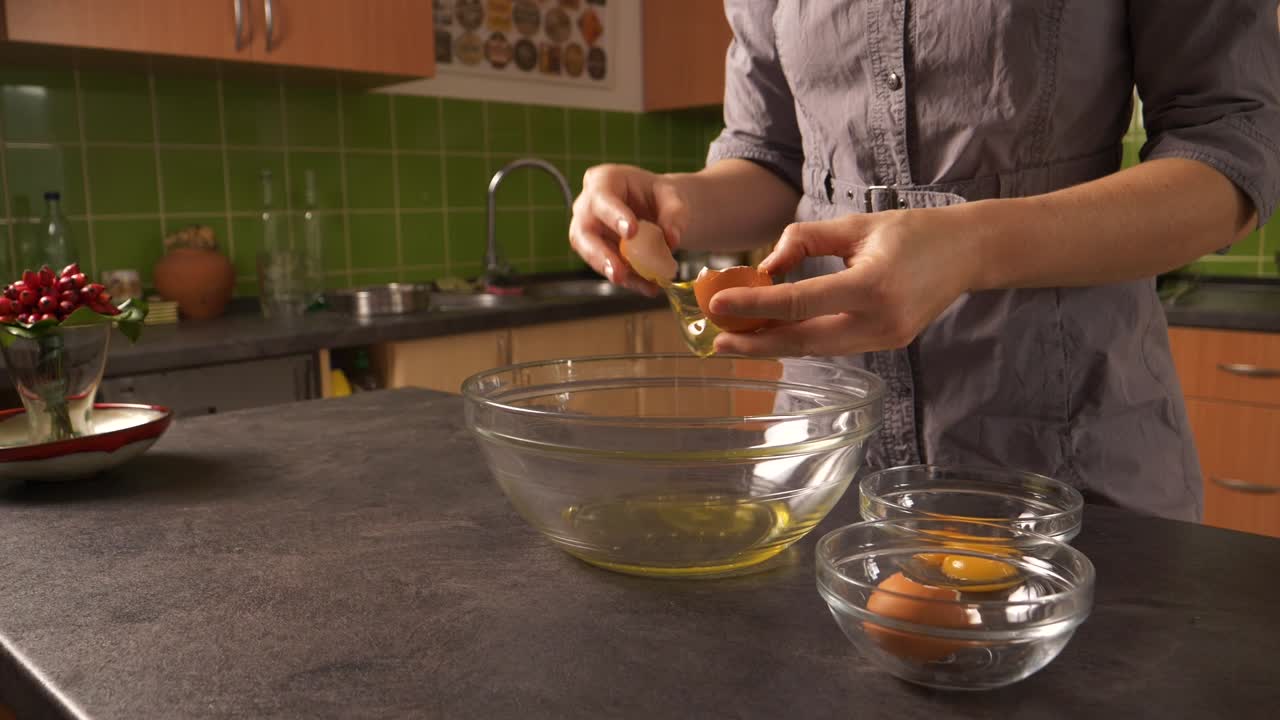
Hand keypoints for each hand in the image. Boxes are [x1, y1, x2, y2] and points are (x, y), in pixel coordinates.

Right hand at [569, 164, 688, 295]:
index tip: (631, 232)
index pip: (602, 197)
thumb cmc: (659, 196)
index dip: (614, 215)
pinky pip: (608, 268)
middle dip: (600, 254)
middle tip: (619, 272)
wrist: (658, 210)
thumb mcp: (673, 197)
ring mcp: (589, 231)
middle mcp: (588, 206)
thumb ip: (675, 214)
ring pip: (590, 254)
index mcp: (603, 181)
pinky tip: (648, 286)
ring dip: (612, 272)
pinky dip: (629, 280)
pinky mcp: (597, 253)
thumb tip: (672, 240)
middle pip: (583, 231)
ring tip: (636, 284)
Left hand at [709, 208, 982, 356]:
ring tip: (738, 339)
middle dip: (757, 343)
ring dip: (775, 345)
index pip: (799, 302)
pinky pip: (834, 346)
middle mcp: (880, 321)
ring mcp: (886, 339)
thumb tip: (764, 268)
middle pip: (804, 341)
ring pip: (818, 349)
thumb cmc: (911, 231)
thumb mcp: (855, 225)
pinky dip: (802, 341)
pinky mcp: (888, 344)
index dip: (755, 305)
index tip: (719, 304)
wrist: (967, 252)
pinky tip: (775, 335)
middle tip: (717, 340)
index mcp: (872, 286)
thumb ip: (805, 241)